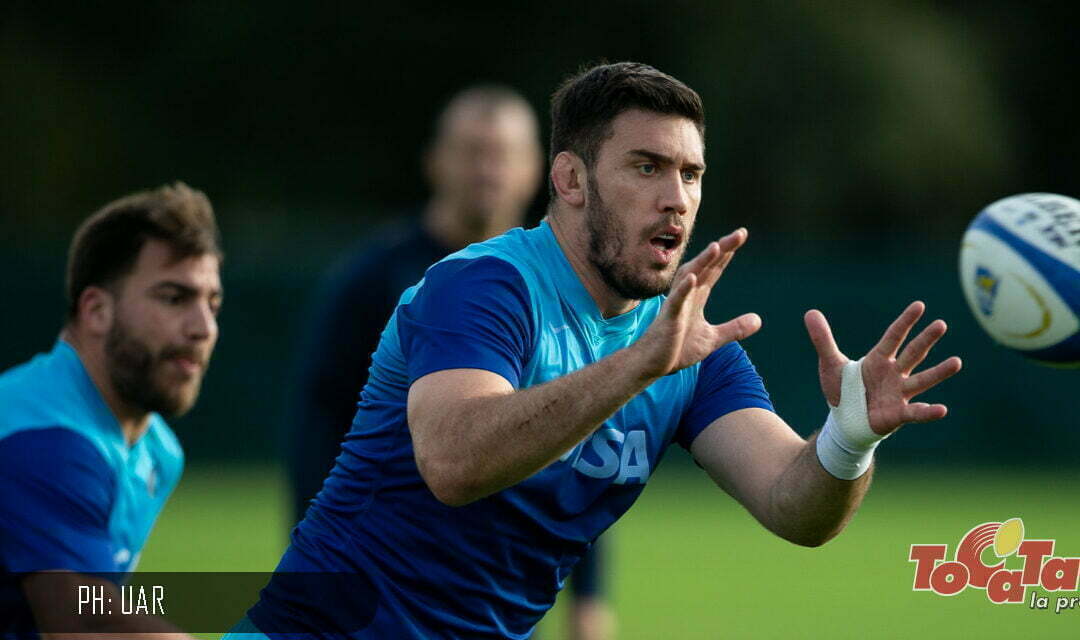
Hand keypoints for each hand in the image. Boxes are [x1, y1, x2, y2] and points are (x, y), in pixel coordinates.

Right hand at [636, 228, 761, 377]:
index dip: (727, 254)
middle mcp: (687, 295)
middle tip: (740, 233)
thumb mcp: (712, 338)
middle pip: (706, 266)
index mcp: (697, 297)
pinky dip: (684, 289)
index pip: (714, 270)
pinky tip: (693, 277)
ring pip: (689, 277)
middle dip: (722, 249)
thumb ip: (734, 328)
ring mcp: (677, 305)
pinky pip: (676, 301)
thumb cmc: (677, 349)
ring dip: (702, 261)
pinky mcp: (669, 319)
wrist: (652, 364)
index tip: (741, 235)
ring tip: (717, 247)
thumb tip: (759, 320)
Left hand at [805, 301, 961, 435]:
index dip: (905, 322)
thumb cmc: (843, 391)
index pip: (894, 336)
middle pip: (913, 353)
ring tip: (957, 362)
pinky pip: (915, 412)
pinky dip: (927, 412)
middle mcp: (893, 373)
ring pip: (922, 380)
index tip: (919, 305)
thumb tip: (810, 312)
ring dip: (939, 372)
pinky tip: (941, 409)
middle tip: (941, 324)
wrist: (845, 421)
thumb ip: (822, 340)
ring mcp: (899, 393)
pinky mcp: (898, 413)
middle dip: (926, 339)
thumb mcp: (830, 363)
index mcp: (878, 359)